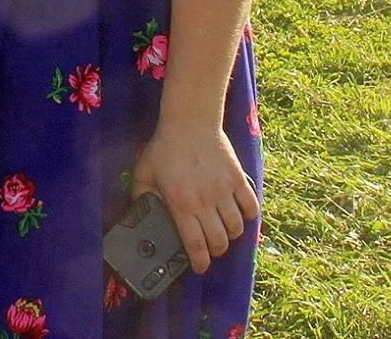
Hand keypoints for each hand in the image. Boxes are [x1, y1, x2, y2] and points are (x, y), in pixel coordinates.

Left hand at [132, 117, 260, 272]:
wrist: (190, 121)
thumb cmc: (165, 147)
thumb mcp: (144, 172)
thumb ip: (142, 197)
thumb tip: (140, 214)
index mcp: (181, 204)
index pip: (196, 245)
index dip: (199, 263)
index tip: (199, 267)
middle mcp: (205, 201)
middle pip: (219, 241)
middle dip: (215, 251)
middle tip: (210, 249)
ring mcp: (224, 190)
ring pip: (236, 227)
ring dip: (231, 235)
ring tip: (223, 232)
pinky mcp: (237, 178)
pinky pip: (251, 206)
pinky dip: (249, 216)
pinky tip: (240, 215)